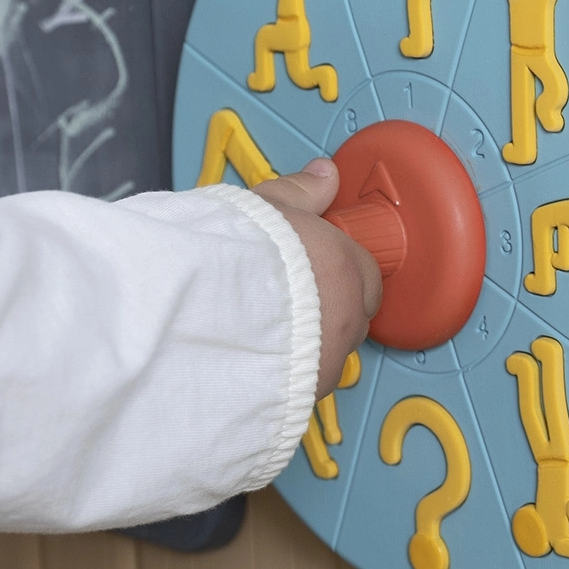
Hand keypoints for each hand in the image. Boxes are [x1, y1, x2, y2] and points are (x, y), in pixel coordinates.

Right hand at [255, 159, 382, 398]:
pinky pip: (306, 382)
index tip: (318, 269)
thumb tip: (325, 175)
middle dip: (330, 308)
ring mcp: (328, 360)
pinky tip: (258, 357)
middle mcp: (346, 318)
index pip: (366, 272)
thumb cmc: (234, 257)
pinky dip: (290, 372)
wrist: (202, 311)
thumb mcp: (267, 206)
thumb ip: (301, 191)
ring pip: (332, 352)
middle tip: (291, 298)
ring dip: (312, 344)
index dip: (341, 270)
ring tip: (268, 330)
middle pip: (354, 315)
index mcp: (347, 269)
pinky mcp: (302, 392)